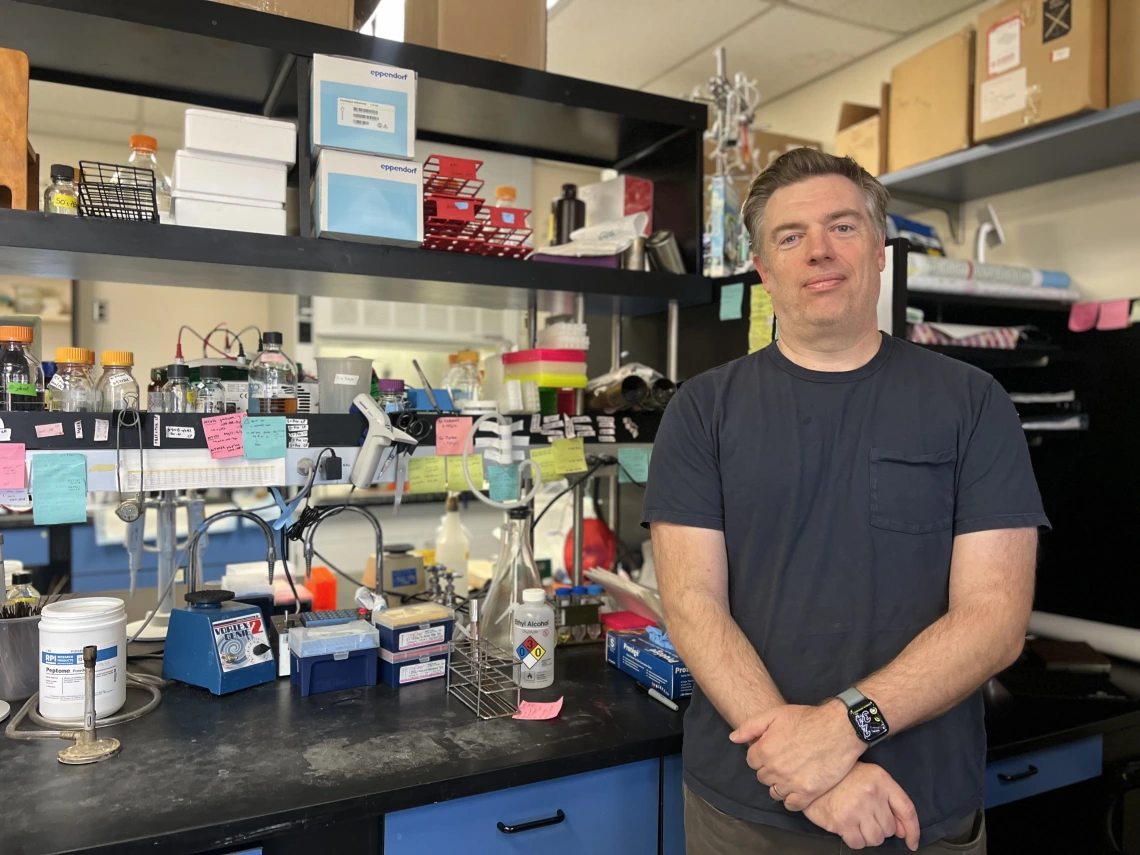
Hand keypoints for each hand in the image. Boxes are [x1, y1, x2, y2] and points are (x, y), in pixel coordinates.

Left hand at [729, 701, 864, 809]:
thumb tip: (733, 739)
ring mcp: (791, 783)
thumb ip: (750, 727)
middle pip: (762, 777)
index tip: (773, 750)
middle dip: (770, 769)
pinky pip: (791, 805)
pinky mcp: (808, 793)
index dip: (761, 755)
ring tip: (791, 773)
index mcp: (764, 750)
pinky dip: (792, 799)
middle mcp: (775, 769)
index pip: (751, 761)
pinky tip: (797, 788)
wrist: (839, 728)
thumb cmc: (807, 718)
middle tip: (784, 760)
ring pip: (774, 792)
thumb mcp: (775, 714)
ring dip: (779, 784)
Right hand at [803, 762, 919, 850]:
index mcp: (881, 780)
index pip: (907, 809)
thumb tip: (904, 831)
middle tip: (866, 818)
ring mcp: (856, 808)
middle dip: (880, 828)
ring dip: (868, 836)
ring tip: (857, 822)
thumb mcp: (870, 779)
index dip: (913, 830)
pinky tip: (847, 827)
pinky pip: (858, 843)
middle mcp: (871, 793)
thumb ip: (890, 803)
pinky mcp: (841, 821)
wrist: (811, 775)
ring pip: (876, 839)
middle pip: (889, 829)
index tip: (912, 842)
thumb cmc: (842, 778)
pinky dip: (855, 840)